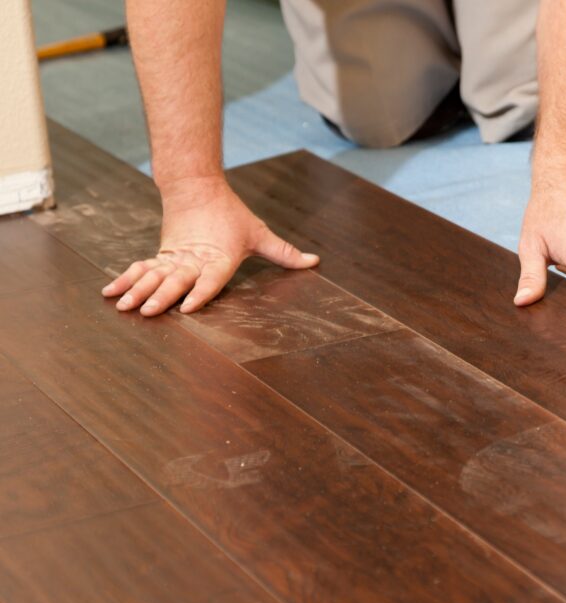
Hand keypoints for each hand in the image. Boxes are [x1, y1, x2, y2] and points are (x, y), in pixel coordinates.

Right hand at [102, 178, 317, 315]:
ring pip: (153, 276)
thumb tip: (314, 261)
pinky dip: (125, 279)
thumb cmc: (232, 215)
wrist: (197, 187)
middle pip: (175, 280)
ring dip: (137, 291)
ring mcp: (174, 258)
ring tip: (123, 306)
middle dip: (161, 296)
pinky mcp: (162, 255)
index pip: (210, 278)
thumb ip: (284, 252)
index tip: (189, 307)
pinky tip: (109, 293)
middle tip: (148, 311)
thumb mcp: (259, 233)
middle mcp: (193, 260)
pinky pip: (141, 268)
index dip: (201, 293)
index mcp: (218, 257)